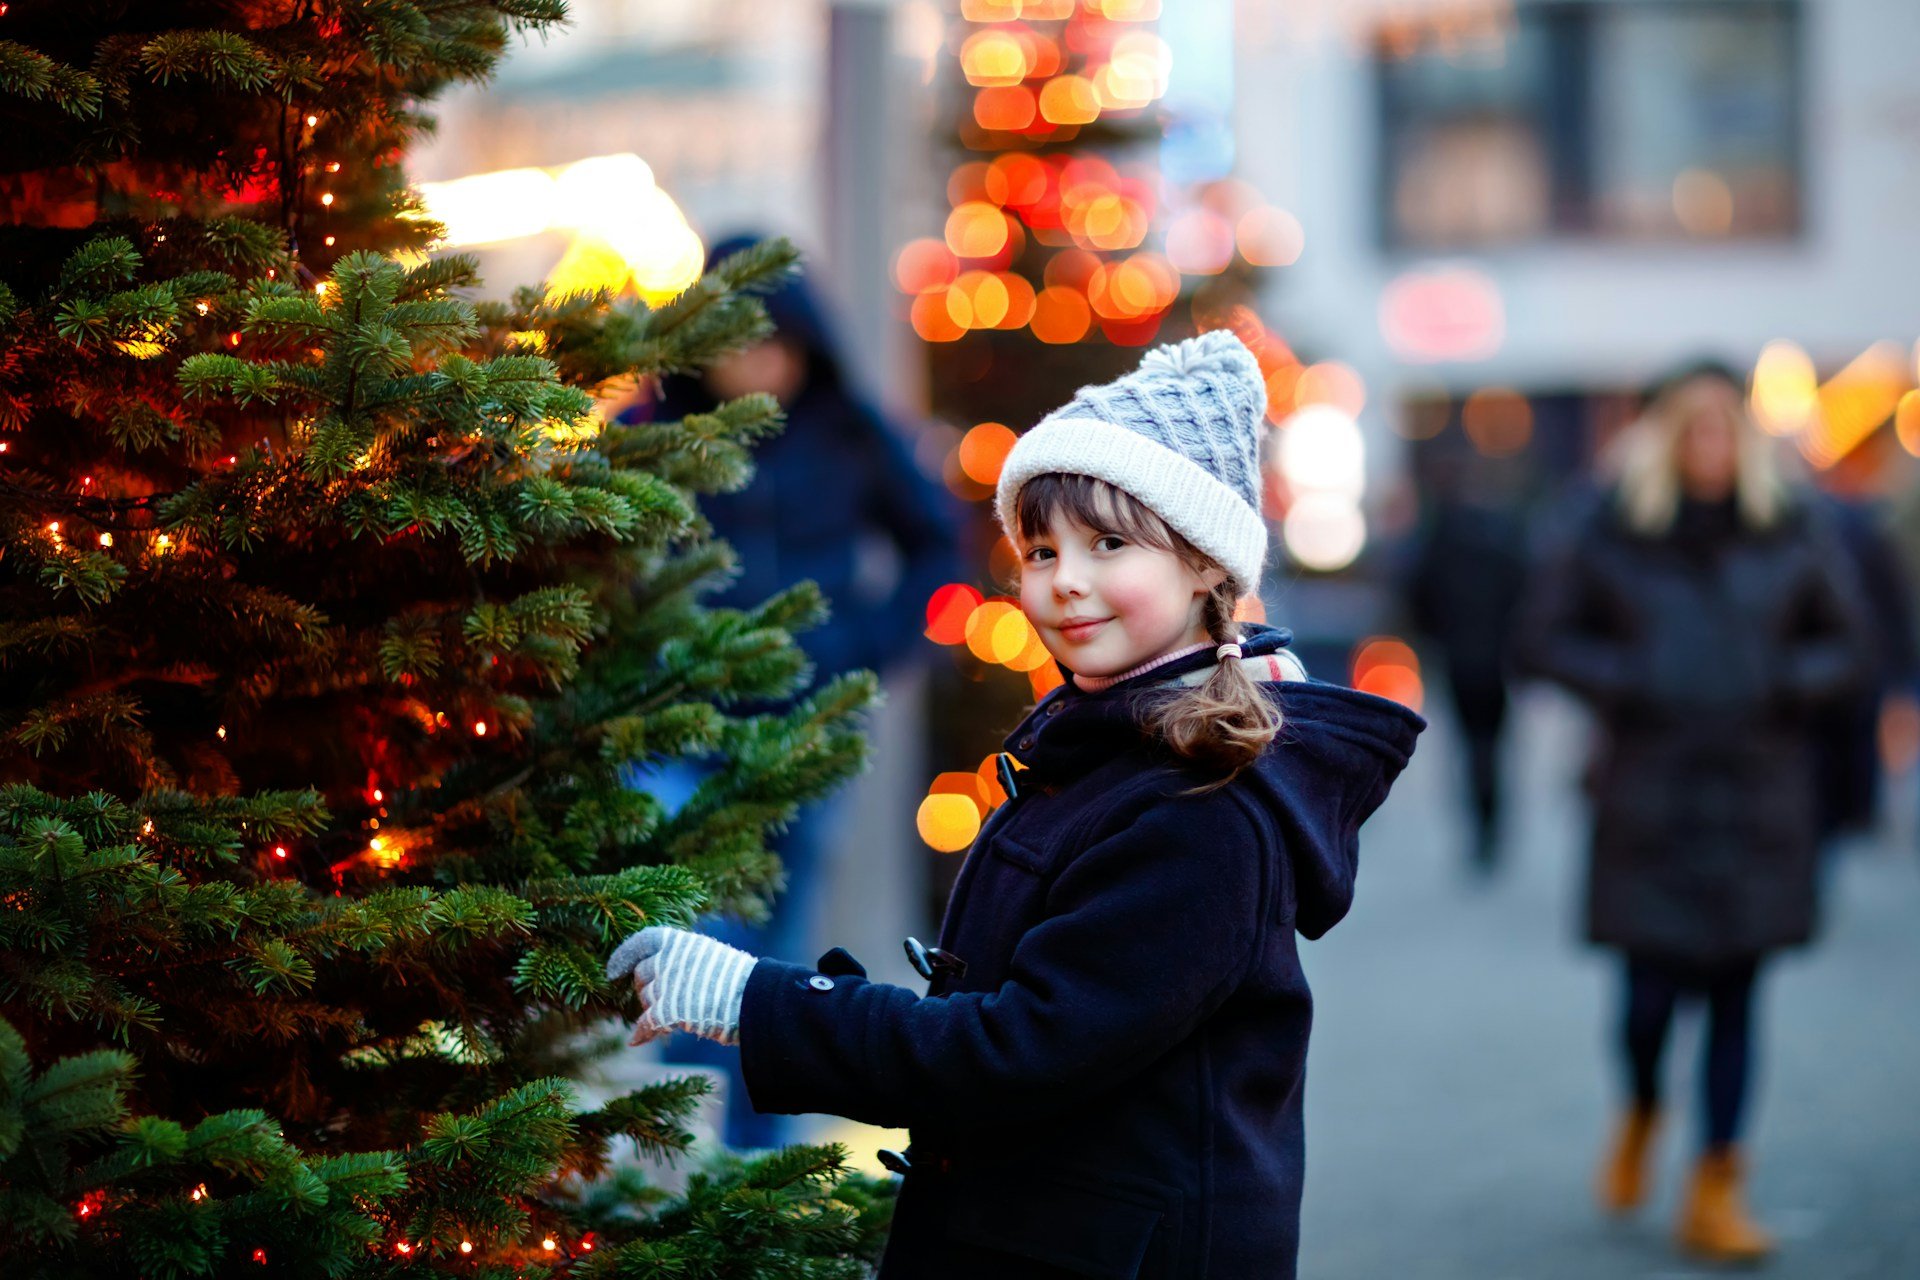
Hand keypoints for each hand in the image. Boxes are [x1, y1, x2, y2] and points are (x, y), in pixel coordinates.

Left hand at [605, 925, 755, 1045]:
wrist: (755, 999)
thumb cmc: (740, 979)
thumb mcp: (709, 956)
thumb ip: (685, 961)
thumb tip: (664, 975)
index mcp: (681, 941)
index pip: (643, 942)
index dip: (624, 956)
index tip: (613, 970)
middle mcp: (669, 959)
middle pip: (642, 975)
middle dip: (646, 988)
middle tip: (658, 1001)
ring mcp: (667, 984)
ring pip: (647, 1000)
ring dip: (652, 1010)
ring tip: (668, 1020)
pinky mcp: (669, 1010)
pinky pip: (647, 1023)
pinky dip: (641, 1032)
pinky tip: (636, 1041)